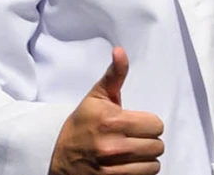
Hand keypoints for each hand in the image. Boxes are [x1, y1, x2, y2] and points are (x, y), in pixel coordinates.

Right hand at [50, 47, 164, 174]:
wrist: (56, 156)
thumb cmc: (81, 124)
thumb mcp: (96, 97)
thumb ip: (115, 74)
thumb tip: (120, 51)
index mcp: (112, 120)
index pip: (156, 125)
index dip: (149, 124)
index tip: (138, 124)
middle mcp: (112, 146)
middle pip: (157, 146)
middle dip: (149, 141)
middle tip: (136, 138)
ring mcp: (111, 168)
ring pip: (153, 165)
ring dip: (146, 159)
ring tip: (133, 152)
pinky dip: (140, 172)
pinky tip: (129, 165)